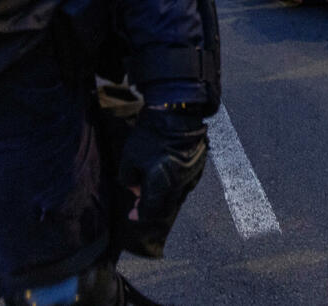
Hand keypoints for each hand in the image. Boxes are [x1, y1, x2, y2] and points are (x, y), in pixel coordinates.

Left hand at [118, 109, 207, 257]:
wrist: (178, 112)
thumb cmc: (151, 135)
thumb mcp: (129, 157)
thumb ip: (129, 179)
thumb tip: (135, 188)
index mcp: (162, 186)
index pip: (150, 211)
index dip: (139, 215)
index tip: (132, 215)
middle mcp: (179, 184)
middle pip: (166, 207)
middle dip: (153, 209)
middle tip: (141, 204)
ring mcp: (192, 175)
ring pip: (178, 196)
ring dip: (165, 197)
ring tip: (154, 190)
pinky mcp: (199, 165)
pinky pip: (186, 183)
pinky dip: (175, 185)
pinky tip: (168, 177)